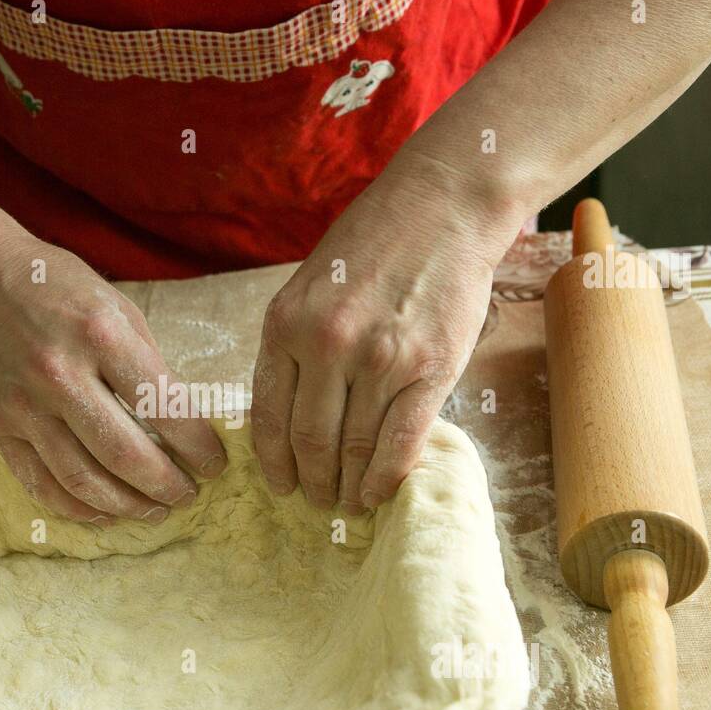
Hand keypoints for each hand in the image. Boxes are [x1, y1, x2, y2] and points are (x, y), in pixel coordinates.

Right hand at [0, 228, 225, 524]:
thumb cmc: (61, 288)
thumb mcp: (119, 307)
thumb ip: (148, 364)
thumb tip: (185, 425)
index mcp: (100, 335)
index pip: (162, 406)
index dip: (197, 445)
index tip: (214, 463)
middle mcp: (59, 373)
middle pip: (123, 454)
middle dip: (166, 484)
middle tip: (188, 495)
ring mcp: (23, 404)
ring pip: (81, 479)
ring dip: (127, 505)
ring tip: (154, 511)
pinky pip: (39, 482)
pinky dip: (76, 508)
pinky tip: (105, 514)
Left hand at [251, 166, 516, 512]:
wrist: (442, 206)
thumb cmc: (372, 243)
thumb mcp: (308, 287)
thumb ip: (294, 344)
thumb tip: (286, 413)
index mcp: (286, 325)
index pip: (268, 416)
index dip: (273, 463)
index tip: (279, 485)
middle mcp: (326, 346)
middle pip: (309, 441)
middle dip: (310, 482)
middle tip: (315, 501)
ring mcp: (379, 360)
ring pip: (353, 448)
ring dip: (347, 486)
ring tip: (347, 504)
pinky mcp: (430, 369)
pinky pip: (400, 442)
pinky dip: (385, 478)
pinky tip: (377, 495)